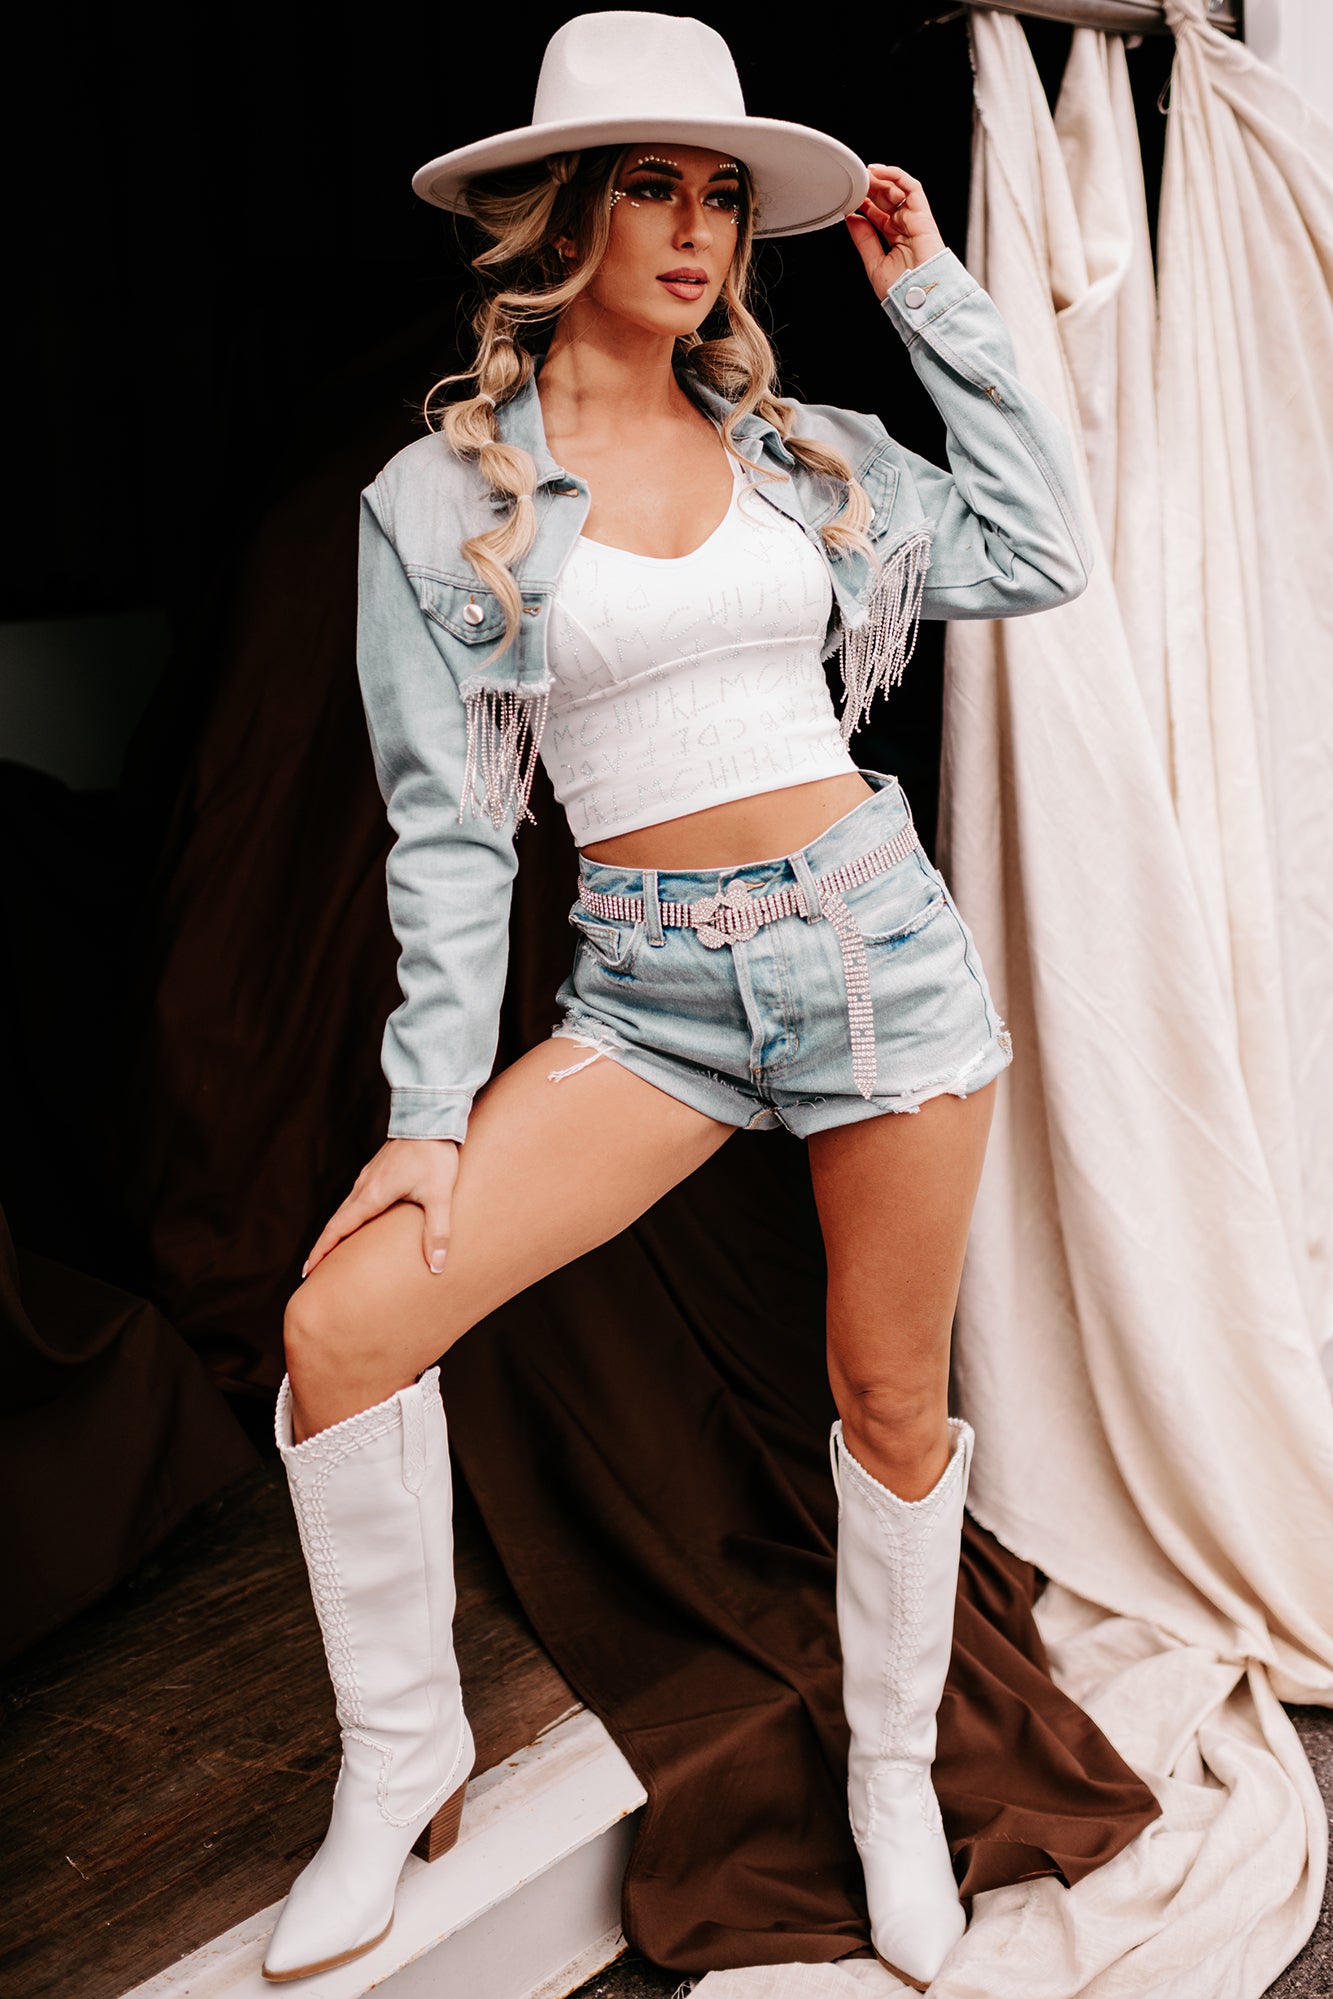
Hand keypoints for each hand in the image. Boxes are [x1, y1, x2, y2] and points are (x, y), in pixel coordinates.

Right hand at [300, 1136, 459, 1278]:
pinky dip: (348, 1216)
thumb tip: (437, 1267)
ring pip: (345, 1209)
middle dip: (324, 1246)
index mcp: (371, 1195)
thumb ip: (437, 1232)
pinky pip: (355, 1199)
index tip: (308, 1271)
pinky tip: (357, 1221)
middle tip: (313, 1269)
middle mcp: (363, 1187)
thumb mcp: (439, 1195)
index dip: (322, 1251)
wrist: (430, 1118)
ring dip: (336, 1231)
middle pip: (336, 1221)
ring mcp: (368, 1178)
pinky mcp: (376, 1171)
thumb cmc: (434, 1155)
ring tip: (332, 1251)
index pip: (338, 1229)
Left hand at [845, 164, 947, 300]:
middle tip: (856, 181)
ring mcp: (915, 220)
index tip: (850, 197)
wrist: (920, 299)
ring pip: (898, 190)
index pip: (879, 214)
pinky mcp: (923, 215)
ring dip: (880, 179)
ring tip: (864, 174)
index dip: (864, 203)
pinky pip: (912, 187)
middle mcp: (906, 228)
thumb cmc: (903, 290)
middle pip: (887, 199)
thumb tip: (852, 219)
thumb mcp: (874, 264)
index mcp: (896, 239)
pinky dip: (896, 176)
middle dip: (871, 188)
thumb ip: (864, 240)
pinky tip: (879, 171)